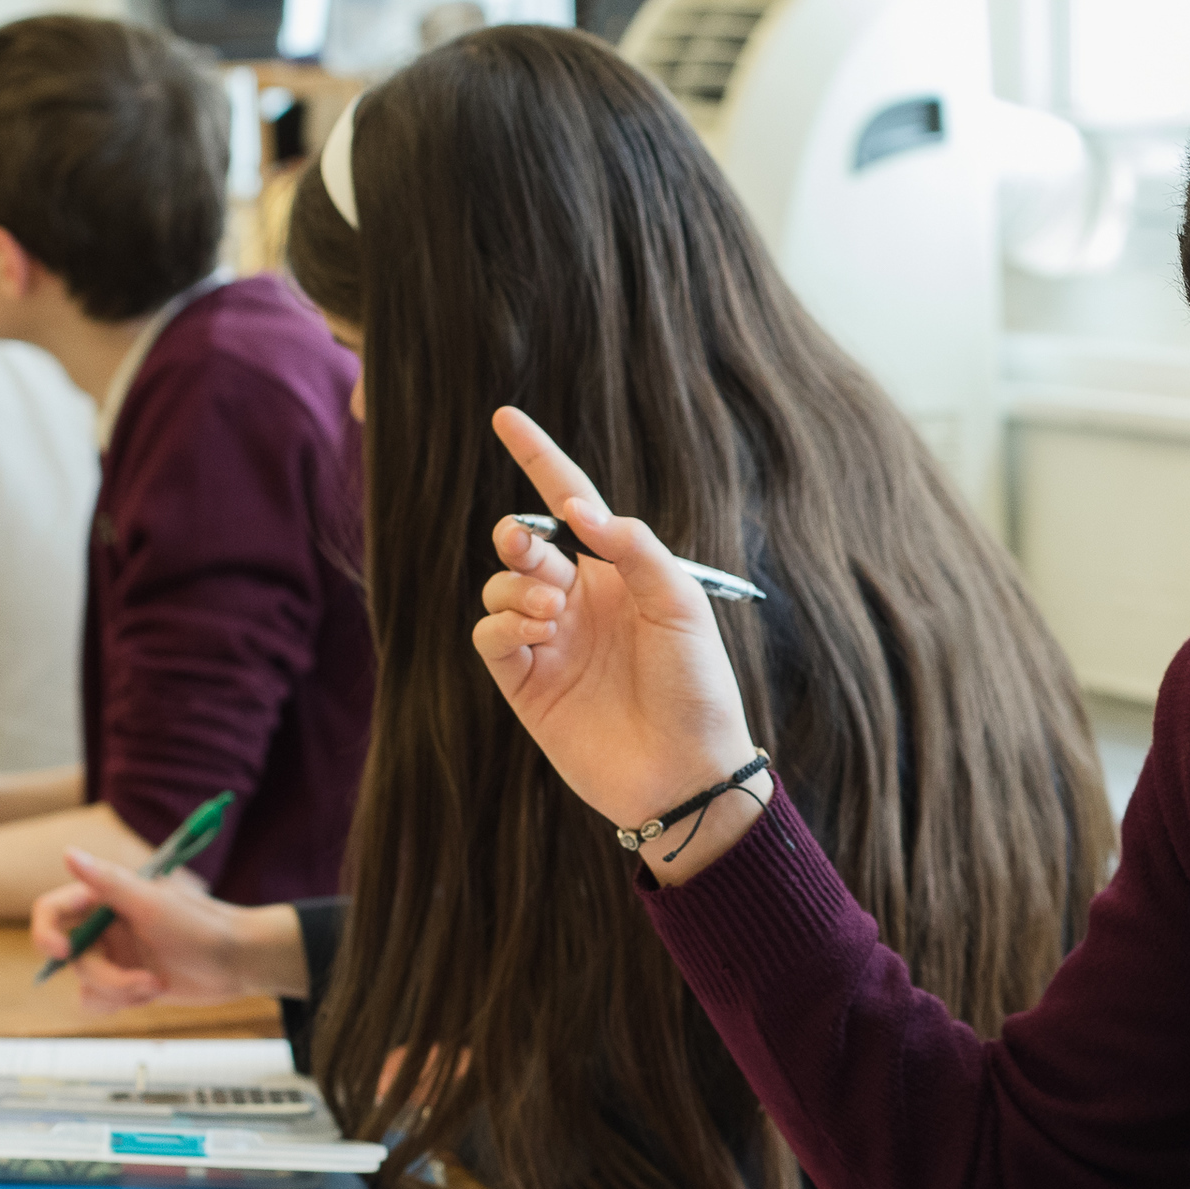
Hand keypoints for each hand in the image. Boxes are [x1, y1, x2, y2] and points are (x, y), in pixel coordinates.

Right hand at [31, 852, 299, 1008]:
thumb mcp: (154, 904)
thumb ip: (110, 882)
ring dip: (119, 992)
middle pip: (72, 959)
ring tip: (157, 984)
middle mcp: (104, 926)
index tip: (62, 952)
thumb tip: (68, 853)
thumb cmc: (203, 925)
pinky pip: (98, 1000)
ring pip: (86, 984)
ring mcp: (114, 956)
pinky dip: (121, 1002)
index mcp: (105, 899)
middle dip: (107, 977)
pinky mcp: (126, 982)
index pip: (52, 910)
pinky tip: (154, 992)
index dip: (46, 931)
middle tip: (143, 981)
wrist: (240, 961)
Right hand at [470, 405, 760, 885]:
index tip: (505, 417)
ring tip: (552, 611)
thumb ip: (634, 548)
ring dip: (517, 584)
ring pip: (501, 585)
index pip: (570, 504)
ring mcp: (549, 643)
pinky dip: (502, 621)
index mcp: (620, 575)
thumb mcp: (681, 604)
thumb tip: (578, 509)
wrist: (687, 771)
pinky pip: (490, 633)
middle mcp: (579, 603)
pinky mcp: (525, 684)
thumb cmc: (698, 685)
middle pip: (524, 543)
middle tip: (534, 548)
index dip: (539, 460)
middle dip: (519, 535)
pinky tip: (535, 632)